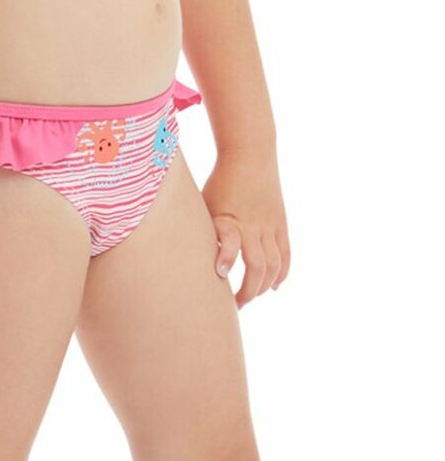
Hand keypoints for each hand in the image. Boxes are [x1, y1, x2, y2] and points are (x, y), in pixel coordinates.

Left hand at [201, 148, 290, 307]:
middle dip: (247, 291)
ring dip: (263, 286)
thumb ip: (199, 228)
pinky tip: (273, 286)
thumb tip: (176, 253)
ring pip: (274, 266)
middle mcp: (253, 225)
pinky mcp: (281, 224)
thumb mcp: (202, 201)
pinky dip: (281, 273)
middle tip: (234, 305)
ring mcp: (270, 225)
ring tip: (250, 298)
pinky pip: (286, 255)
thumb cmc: (219, 181)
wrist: (250, 154)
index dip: (226, 259)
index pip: (231, 243)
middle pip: (257, 267)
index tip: (220, 273)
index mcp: (231, 218)